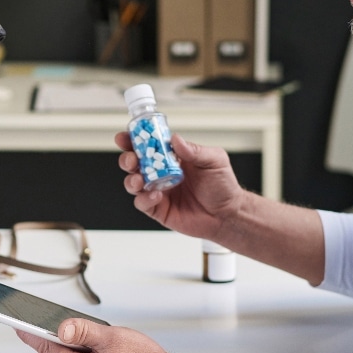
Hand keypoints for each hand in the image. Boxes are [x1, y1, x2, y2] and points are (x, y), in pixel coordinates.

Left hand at [19, 319, 266, 352]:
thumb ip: (84, 331)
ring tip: (82, 332)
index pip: (47, 349)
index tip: (15, 321)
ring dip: (71, 348)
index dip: (30, 332)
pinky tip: (92, 348)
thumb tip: (61, 327)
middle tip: (48, 318)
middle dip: (55, 337)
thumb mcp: (114, 339)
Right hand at [116, 132, 246, 240]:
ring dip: (130, 179)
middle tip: (132, 159)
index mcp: (172, 158)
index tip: (125, 137)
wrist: (228, 215)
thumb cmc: (223, 186)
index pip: (148, 145)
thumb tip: (175, 139)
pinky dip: (144, 198)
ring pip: (132, 183)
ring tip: (139, 179)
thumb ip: (194, 150)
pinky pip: (142, 203)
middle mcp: (161, 173)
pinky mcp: (158, 209)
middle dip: (127, 159)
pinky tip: (156, 195)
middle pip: (134, 163)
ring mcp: (158, 191)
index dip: (133, 140)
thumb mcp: (214, 160)